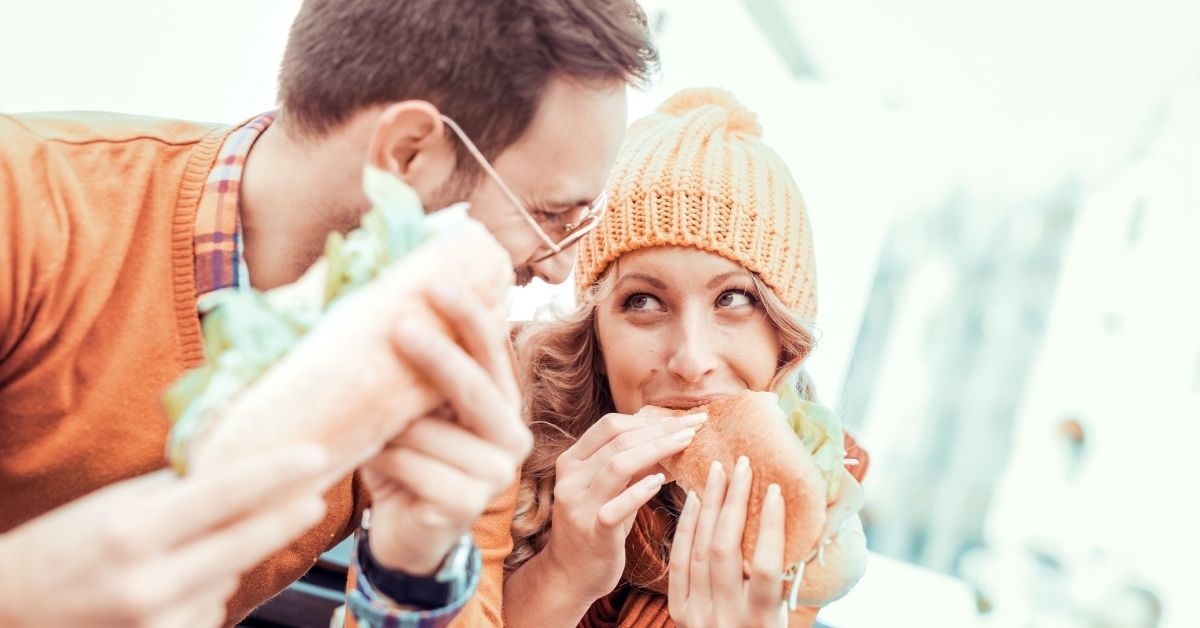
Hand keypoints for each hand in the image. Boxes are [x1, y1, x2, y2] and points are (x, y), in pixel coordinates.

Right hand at [0, 446, 328, 627]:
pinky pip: (212, 611)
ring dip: (226, 562)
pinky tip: (170, 589)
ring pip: (229, 580)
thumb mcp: (109, 507)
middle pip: (244, 544)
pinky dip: (205, 594)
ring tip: (181, 555)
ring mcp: (157, 623)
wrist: (9, 616)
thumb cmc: (59, 549)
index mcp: (131, 533)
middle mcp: (149, 583)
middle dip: (284, 518)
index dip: (275, 473)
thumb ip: (173, 491)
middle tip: (312, 498)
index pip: (223, 494)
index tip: (315, 456)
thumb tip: (237, 466)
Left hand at [362, 286, 531, 574]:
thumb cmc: (410, 461)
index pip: (491, 353)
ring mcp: (495, 474)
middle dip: (436, 355)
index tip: (439, 283)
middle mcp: (510, 437)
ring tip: (371, 433)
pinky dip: (386, 461)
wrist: (406, 534)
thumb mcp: (416, 414)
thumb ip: (419, 378)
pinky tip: (375, 462)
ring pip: (430, 432)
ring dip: (391, 429)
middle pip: (474, 388)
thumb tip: (384, 310)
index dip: (469, 317)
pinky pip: (415, 467)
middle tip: (398, 326)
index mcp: (502, 404)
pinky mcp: (468, 505)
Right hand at [540, 409, 706, 603]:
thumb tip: (672, 438)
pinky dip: (640, 491)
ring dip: (657, 449)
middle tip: (695, 425)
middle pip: (618, 440)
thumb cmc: (597, 528)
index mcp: (572, 461)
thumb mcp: (611, 491)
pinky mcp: (592, 531)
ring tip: (686, 443)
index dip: (649, 419)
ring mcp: (579, 505)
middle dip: (661, 429)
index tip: (682, 419)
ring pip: (617, 465)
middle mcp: (570, 478)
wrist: (570, 575)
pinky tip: (661, 481)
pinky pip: (617, 507)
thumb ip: (634, 465)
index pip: (610, 425)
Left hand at [669, 457, 786, 627]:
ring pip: (699, 550)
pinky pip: (678, 563)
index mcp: (762, 620)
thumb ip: (784, 577)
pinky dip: (686, 528)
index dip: (770, 527)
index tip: (775, 491)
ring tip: (719, 472)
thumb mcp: (783, 615)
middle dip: (733, 503)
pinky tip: (694, 499)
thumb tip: (807, 522)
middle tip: (742, 466)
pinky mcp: (679, 612)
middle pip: (725, 550)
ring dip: (709, 506)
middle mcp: (727, 618)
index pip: (766, 568)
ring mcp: (698, 615)